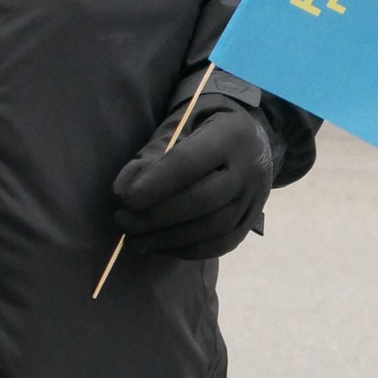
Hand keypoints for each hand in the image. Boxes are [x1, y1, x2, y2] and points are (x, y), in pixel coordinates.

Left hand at [112, 99, 273, 259]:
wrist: (250, 140)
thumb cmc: (203, 130)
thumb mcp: (179, 127)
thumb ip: (151, 156)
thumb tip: (122, 191)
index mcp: (230, 135)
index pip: (189, 162)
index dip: (155, 184)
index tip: (125, 199)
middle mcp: (249, 168)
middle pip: (203, 199)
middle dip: (158, 215)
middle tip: (124, 221)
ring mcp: (254, 199)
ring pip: (213, 227)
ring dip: (168, 239)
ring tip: (135, 239)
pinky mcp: (251, 223)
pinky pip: (221, 244)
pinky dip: (187, 250)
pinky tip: (159, 246)